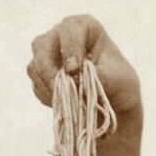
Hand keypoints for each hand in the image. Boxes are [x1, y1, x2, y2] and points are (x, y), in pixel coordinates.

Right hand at [27, 15, 142, 155]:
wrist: (110, 129)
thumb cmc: (122, 100)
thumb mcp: (122, 86)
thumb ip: (100, 77)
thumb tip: (76, 76)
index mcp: (90, 32)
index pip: (73, 26)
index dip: (72, 46)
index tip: (79, 71)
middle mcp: (67, 41)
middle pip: (43, 42)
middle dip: (50, 66)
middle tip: (61, 90)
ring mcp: (51, 61)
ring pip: (34, 63)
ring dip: (47, 85)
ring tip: (67, 101)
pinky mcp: (42, 82)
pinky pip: (33, 84)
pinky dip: (45, 97)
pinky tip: (61, 107)